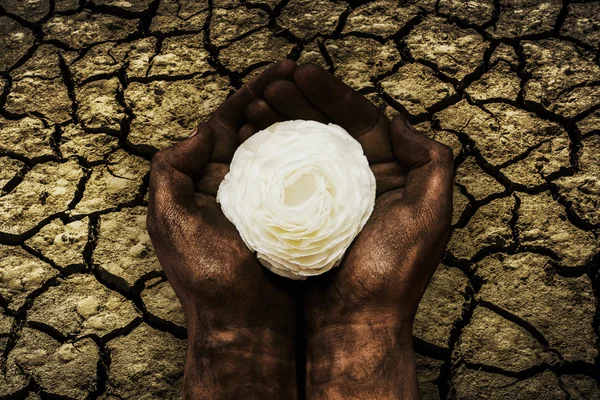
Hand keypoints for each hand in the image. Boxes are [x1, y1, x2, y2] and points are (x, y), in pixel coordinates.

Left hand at [147, 60, 301, 398]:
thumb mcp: (171, 221)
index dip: (250, 94)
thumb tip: (203, 130)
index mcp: (200, 180)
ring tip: (317, 97)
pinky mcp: (287, 217)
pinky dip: (310, 156)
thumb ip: (172, 171)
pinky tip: (329, 140)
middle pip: (255, 130)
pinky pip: (299, 178)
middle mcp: (230, 186)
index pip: (225, 124)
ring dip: (295, 121)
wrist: (245, 325)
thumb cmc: (206, 276)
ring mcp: (261, 201)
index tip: (280, 71)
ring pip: (279, 150)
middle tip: (304, 76)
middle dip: (277, 99)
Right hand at [254, 63, 453, 398]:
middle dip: (297, 102)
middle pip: (325, 129)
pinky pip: (285, 179)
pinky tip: (248, 143)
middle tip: (267, 86)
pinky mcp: (303, 219)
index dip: (330, 93)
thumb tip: (399, 120)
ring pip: (301, 150)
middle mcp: (359, 182)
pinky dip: (268, 159)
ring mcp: (328, 200)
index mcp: (390, 174)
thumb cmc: (393, 272)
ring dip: (278, 125)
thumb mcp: (430, 215)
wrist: (354, 324)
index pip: (359, 120)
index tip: (300, 72)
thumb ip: (431, 162)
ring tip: (251, 107)